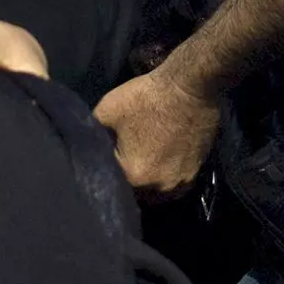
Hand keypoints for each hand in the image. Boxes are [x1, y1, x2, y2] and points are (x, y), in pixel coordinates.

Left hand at [94, 65, 223, 195]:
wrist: (190, 87)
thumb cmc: (147, 98)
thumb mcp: (107, 109)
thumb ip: (92, 133)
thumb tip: (89, 145)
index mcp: (133, 175)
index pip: (111, 183)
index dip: (104, 172)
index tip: (103, 160)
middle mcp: (157, 188)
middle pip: (134, 194)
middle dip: (125, 181)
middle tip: (120, 164)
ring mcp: (179, 184)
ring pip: (155, 195)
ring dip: (146, 186)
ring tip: (140, 168)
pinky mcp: (194, 175)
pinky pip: (174, 188)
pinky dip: (164, 182)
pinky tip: (159, 168)